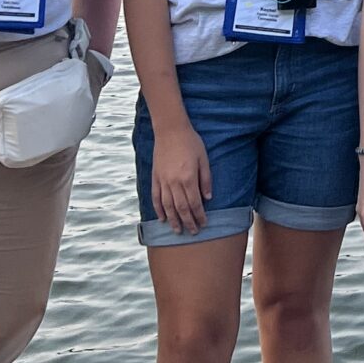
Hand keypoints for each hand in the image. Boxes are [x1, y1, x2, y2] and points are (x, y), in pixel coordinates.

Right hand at [150, 113, 211, 234]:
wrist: (170, 130)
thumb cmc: (191, 143)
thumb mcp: (204, 159)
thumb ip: (205, 180)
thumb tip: (208, 198)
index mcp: (188, 178)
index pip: (195, 203)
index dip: (199, 215)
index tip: (204, 224)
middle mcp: (174, 182)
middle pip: (181, 208)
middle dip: (188, 222)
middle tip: (193, 232)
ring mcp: (163, 181)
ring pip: (167, 206)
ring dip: (173, 220)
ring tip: (178, 231)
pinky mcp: (155, 178)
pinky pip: (156, 197)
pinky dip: (159, 210)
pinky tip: (162, 218)